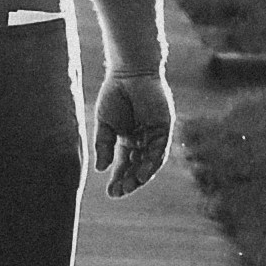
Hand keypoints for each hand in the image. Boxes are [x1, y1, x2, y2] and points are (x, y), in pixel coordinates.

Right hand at [93, 71, 173, 196]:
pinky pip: (159, 150)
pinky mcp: (164, 129)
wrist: (129, 73)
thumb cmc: (114, 95)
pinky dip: (151, 163)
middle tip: (117, 193)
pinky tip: (141, 174)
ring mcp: (155, 135)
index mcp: (128, 139)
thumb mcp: (104, 124)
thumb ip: (103, 146)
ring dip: (139, 176)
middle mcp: (143, 140)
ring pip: (149, 162)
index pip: (124, 164)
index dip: (118, 178)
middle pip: (137, 166)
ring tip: (128, 187)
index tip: (110, 193)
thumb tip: (100, 169)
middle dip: (128, 181)